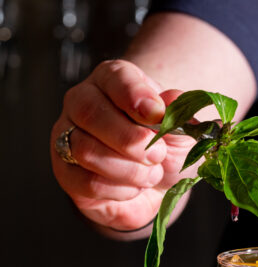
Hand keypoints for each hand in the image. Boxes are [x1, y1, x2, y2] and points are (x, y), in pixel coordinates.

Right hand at [50, 59, 196, 233]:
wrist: (155, 184)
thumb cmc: (165, 147)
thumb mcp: (181, 130)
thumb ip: (179, 114)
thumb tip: (174, 99)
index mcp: (112, 80)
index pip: (114, 77)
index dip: (134, 96)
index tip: (156, 115)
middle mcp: (82, 101)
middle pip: (90, 112)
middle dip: (130, 140)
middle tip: (158, 155)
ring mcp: (67, 136)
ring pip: (86, 150)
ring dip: (129, 169)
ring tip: (151, 174)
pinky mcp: (66, 172)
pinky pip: (87, 182)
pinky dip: (120, 190)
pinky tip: (134, 188)